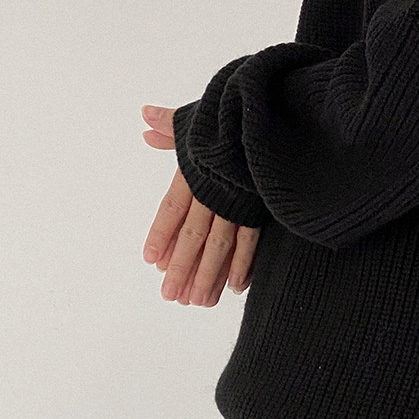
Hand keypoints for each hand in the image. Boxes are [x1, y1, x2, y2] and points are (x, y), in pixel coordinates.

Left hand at [141, 104, 260, 304]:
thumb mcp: (201, 118)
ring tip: (199, 302)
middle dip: (183, 267)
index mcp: (195, 171)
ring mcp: (239, 202)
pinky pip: (252, 240)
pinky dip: (245, 264)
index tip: (151, 261)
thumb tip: (145, 119)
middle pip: (195, 235)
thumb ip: (172, 126)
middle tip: (172, 296)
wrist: (272, 117)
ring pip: (222, 245)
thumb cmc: (235, 116)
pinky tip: (236, 287)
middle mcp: (214, 191)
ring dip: (210, 275)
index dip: (161, 234)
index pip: (172, 208)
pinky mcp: (262, 207)